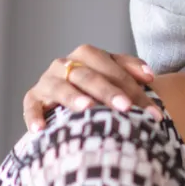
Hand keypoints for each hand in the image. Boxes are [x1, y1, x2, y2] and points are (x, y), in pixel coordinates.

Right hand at [23, 44, 161, 131]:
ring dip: (74, 97)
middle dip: (109, 91)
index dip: (134, 88)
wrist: (73, 103)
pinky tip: (40, 129)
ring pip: (61, 87)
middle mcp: (66, 64)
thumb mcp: (118, 78)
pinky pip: (31, 105)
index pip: (113, 69)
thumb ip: (133, 72)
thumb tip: (149, 77)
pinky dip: (34, 116)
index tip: (153, 111)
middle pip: (89, 75)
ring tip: (87, 107)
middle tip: (126, 107)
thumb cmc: (102, 90)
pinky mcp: (34, 98)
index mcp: (89, 55)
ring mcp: (48, 80)